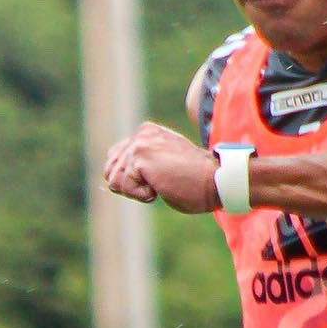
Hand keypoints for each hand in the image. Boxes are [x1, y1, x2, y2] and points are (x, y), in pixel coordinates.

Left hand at [103, 123, 219, 213]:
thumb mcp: (163, 166)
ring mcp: (139, 143)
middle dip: (129, 186)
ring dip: (136, 191)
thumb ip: (141, 164)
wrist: (216, 180)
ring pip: (114, 180)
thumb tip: (111, 179)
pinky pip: (125, 187)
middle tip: (158, 183)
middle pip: (110, 171)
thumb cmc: (195, 181)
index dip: (130, 180)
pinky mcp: (140, 156)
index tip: (156, 180)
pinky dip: (142, 195)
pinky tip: (162, 187)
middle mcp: (141, 133)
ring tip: (162, 183)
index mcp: (147, 132)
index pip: (115, 159)